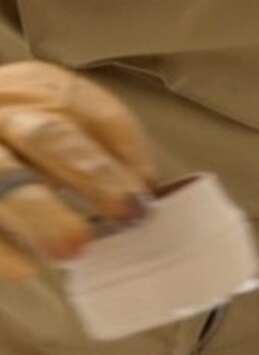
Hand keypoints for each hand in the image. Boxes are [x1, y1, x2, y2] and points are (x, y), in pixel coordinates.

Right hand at [0, 62, 161, 279]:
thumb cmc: (13, 137)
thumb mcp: (49, 121)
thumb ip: (94, 148)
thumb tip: (142, 194)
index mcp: (35, 87)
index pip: (88, 108)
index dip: (124, 148)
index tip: (148, 190)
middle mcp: (1, 112)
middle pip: (48, 137)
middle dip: (92, 175)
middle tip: (127, 211)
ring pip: (4, 175)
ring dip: (43, 214)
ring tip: (74, 247)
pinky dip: (0, 249)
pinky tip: (26, 267)